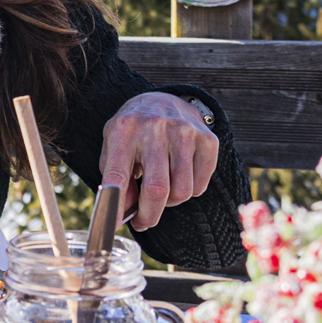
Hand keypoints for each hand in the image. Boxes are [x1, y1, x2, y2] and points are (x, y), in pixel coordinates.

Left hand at [98, 92, 217, 230]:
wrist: (163, 99)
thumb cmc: (134, 130)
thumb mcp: (114, 146)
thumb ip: (115, 177)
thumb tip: (124, 212)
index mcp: (124, 130)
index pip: (118, 175)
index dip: (116, 205)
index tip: (115, 224)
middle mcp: (155, 128)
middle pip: (157, 190)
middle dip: (149, 215)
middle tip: (144, 222)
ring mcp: (185, 132)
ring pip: (182, 192)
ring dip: (170, 203)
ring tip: (162, 191)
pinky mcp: (208, 140)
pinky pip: (200, 185)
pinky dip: (189, 191)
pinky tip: (179, 177)